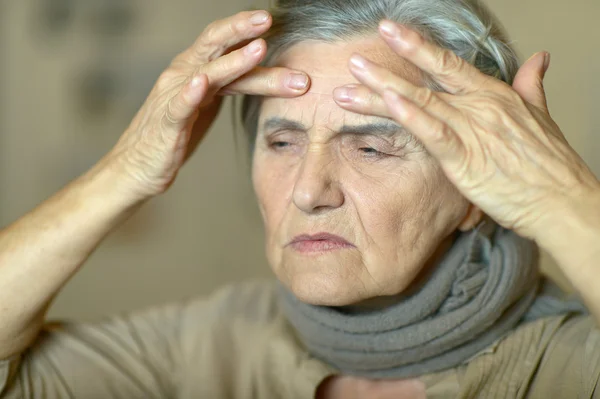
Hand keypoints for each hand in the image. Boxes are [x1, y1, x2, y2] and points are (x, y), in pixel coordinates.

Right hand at [107, 10, 309, 200]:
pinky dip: (191, 93)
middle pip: (214, 44)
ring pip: (207, 73)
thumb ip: (232, 83)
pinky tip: (202, 82)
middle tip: (269, 19)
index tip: (277, 19)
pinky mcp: (167, 123)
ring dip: (234, 61)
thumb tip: (265, 69)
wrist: (137, 166)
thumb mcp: (210, 103)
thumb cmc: (177, 134)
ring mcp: (173, 96)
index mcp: (197, 69)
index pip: (224, 41)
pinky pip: (179, 105)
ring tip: (259, 48)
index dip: (247, 28)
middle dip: (242, 29)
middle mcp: (183, 75)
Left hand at [332, 20, 599, 240]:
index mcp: (493, 95)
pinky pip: (434, 133)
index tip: (390, 33)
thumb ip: (531, 86)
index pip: (448, 64)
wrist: (562, 200)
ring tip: (350, 83)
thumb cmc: (549, 165)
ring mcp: (472, 130)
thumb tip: (539, 59)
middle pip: (426, 79)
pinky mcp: (465, 158)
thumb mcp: (541, 116)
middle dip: (388, 66)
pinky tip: (391, 103)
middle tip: (354, 58)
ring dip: (382, 92)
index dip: (417, 46)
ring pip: (420, 103)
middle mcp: (479, 106)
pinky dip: (412, 116)